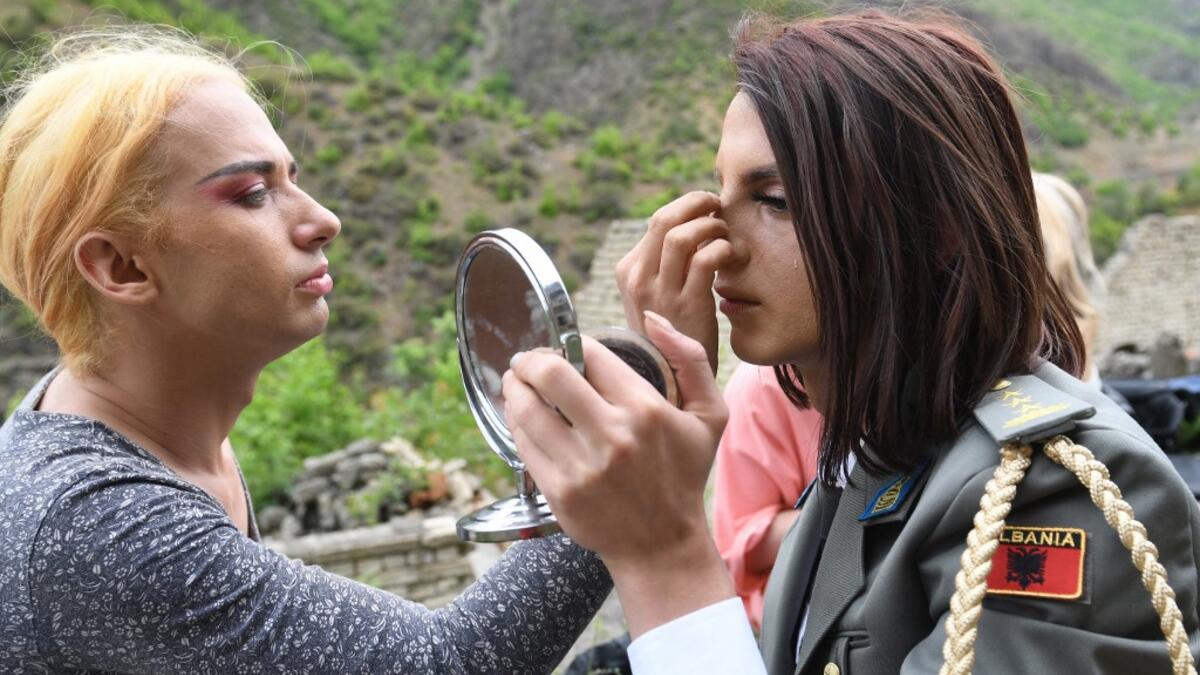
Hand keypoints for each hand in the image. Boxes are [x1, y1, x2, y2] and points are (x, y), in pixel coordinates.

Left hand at [503, 311, 734, 635]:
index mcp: (647, 409)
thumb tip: (654, 320)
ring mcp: (582, 466)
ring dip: (514, 388)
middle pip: (550, 375)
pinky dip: (515, 422)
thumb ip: (691, 358)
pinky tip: (520, 415)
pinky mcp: (559, 491)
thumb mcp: (711, 415)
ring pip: (527, 408)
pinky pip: (523, 443)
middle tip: (527, 361)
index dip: (573, 343)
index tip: (567, 347)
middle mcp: (613, 435)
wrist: (663, 546)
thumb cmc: (684, 476)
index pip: (591, 354)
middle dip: (530, 360)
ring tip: (516, 383)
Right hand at [615, 191, 733, 373]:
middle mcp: (638, 278)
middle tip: (718, 205)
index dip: (688, 207)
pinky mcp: (687, 306)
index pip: (658, 220)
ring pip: (682, 235)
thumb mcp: (654, 296)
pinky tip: (734, 255)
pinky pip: (705, 259)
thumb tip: (694, 223)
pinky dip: (723, 248)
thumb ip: (666, 263)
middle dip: (697, 203)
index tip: (708, 209)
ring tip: (725, 233)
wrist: (672, 379)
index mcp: (629, 271)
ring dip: (711, 225)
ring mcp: (660, 293)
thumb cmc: (671, 334)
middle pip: (664, 218)